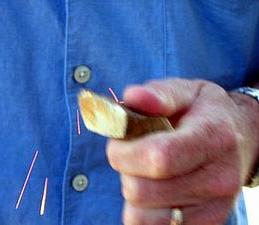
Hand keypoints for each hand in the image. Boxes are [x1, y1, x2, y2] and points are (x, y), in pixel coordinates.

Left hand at [106, 79, 258, 224]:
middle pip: (143, 191)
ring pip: (143, 216)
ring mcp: (213, 207)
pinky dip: (143, 211)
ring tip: (147, 172)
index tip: (117, 144)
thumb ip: (158, 94)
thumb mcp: (186, 92)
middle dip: (125, 171)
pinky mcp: (206, 224)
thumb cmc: (206, 113)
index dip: (125, 154)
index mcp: (212, 137)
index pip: (158, 158)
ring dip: (133, 193)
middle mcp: (218, 178)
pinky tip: (155, 190)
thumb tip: (132, 98)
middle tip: (134, 155)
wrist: (241, 138)